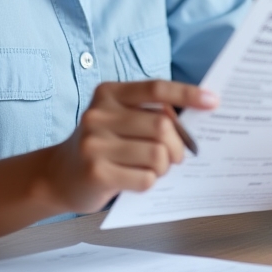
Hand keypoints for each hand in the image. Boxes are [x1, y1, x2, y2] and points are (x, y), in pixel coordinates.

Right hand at [39, 79, 217, 214]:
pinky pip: (145, 179)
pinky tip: (133, 180)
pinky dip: (149, 182)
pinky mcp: (96, 172)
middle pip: (162, 126)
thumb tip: (193, 118)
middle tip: (176, 156)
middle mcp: (99, 113)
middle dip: (178, 146)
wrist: (57, 175)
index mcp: (109, 93)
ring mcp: (95, 143)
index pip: (155, 88)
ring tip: (152, 168)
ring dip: (164, 167)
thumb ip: (148, 113)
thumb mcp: (117, 118)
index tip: (213, 101)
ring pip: (157, 155)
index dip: (187, 93)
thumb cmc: (101, 145)